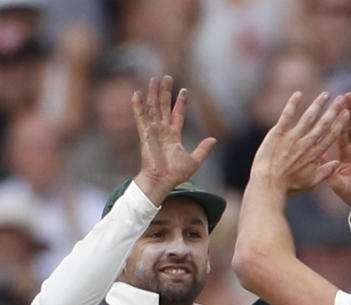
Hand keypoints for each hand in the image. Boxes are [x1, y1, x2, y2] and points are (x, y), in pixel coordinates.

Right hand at [132, 75, 216, 204]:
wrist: (161, 181)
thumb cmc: (175, 175)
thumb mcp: (194, 161)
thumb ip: (203, 149)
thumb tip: (214, 139)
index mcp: (174, 136)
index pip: (177, 114)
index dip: (180, 102)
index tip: (184, 90)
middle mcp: (162, 131)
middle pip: (163, 107)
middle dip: (165, 92)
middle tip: (167, 77)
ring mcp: (153, 132)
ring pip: (153, 108)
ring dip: (153, 94)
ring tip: (154, 79)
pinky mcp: (145, 135)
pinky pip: (140, 118)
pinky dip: (138, 106)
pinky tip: (136, 94)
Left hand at [250, 91, 348, 194]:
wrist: (269, 184)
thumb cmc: (289, 186)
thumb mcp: (310, 183)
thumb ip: (325, 173)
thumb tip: (337, 163)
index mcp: (315, 155)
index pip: (331, 136)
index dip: (340, 123)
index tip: (347, 112)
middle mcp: (306, 143)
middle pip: (323, 124)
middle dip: (333, 110)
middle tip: (341, 98)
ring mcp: (293, 137)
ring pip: (308, 117)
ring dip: (318, 104)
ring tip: (325, 94)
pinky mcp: (279, 133)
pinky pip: (287, 115)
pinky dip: (293, 103)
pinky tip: (298, 94)